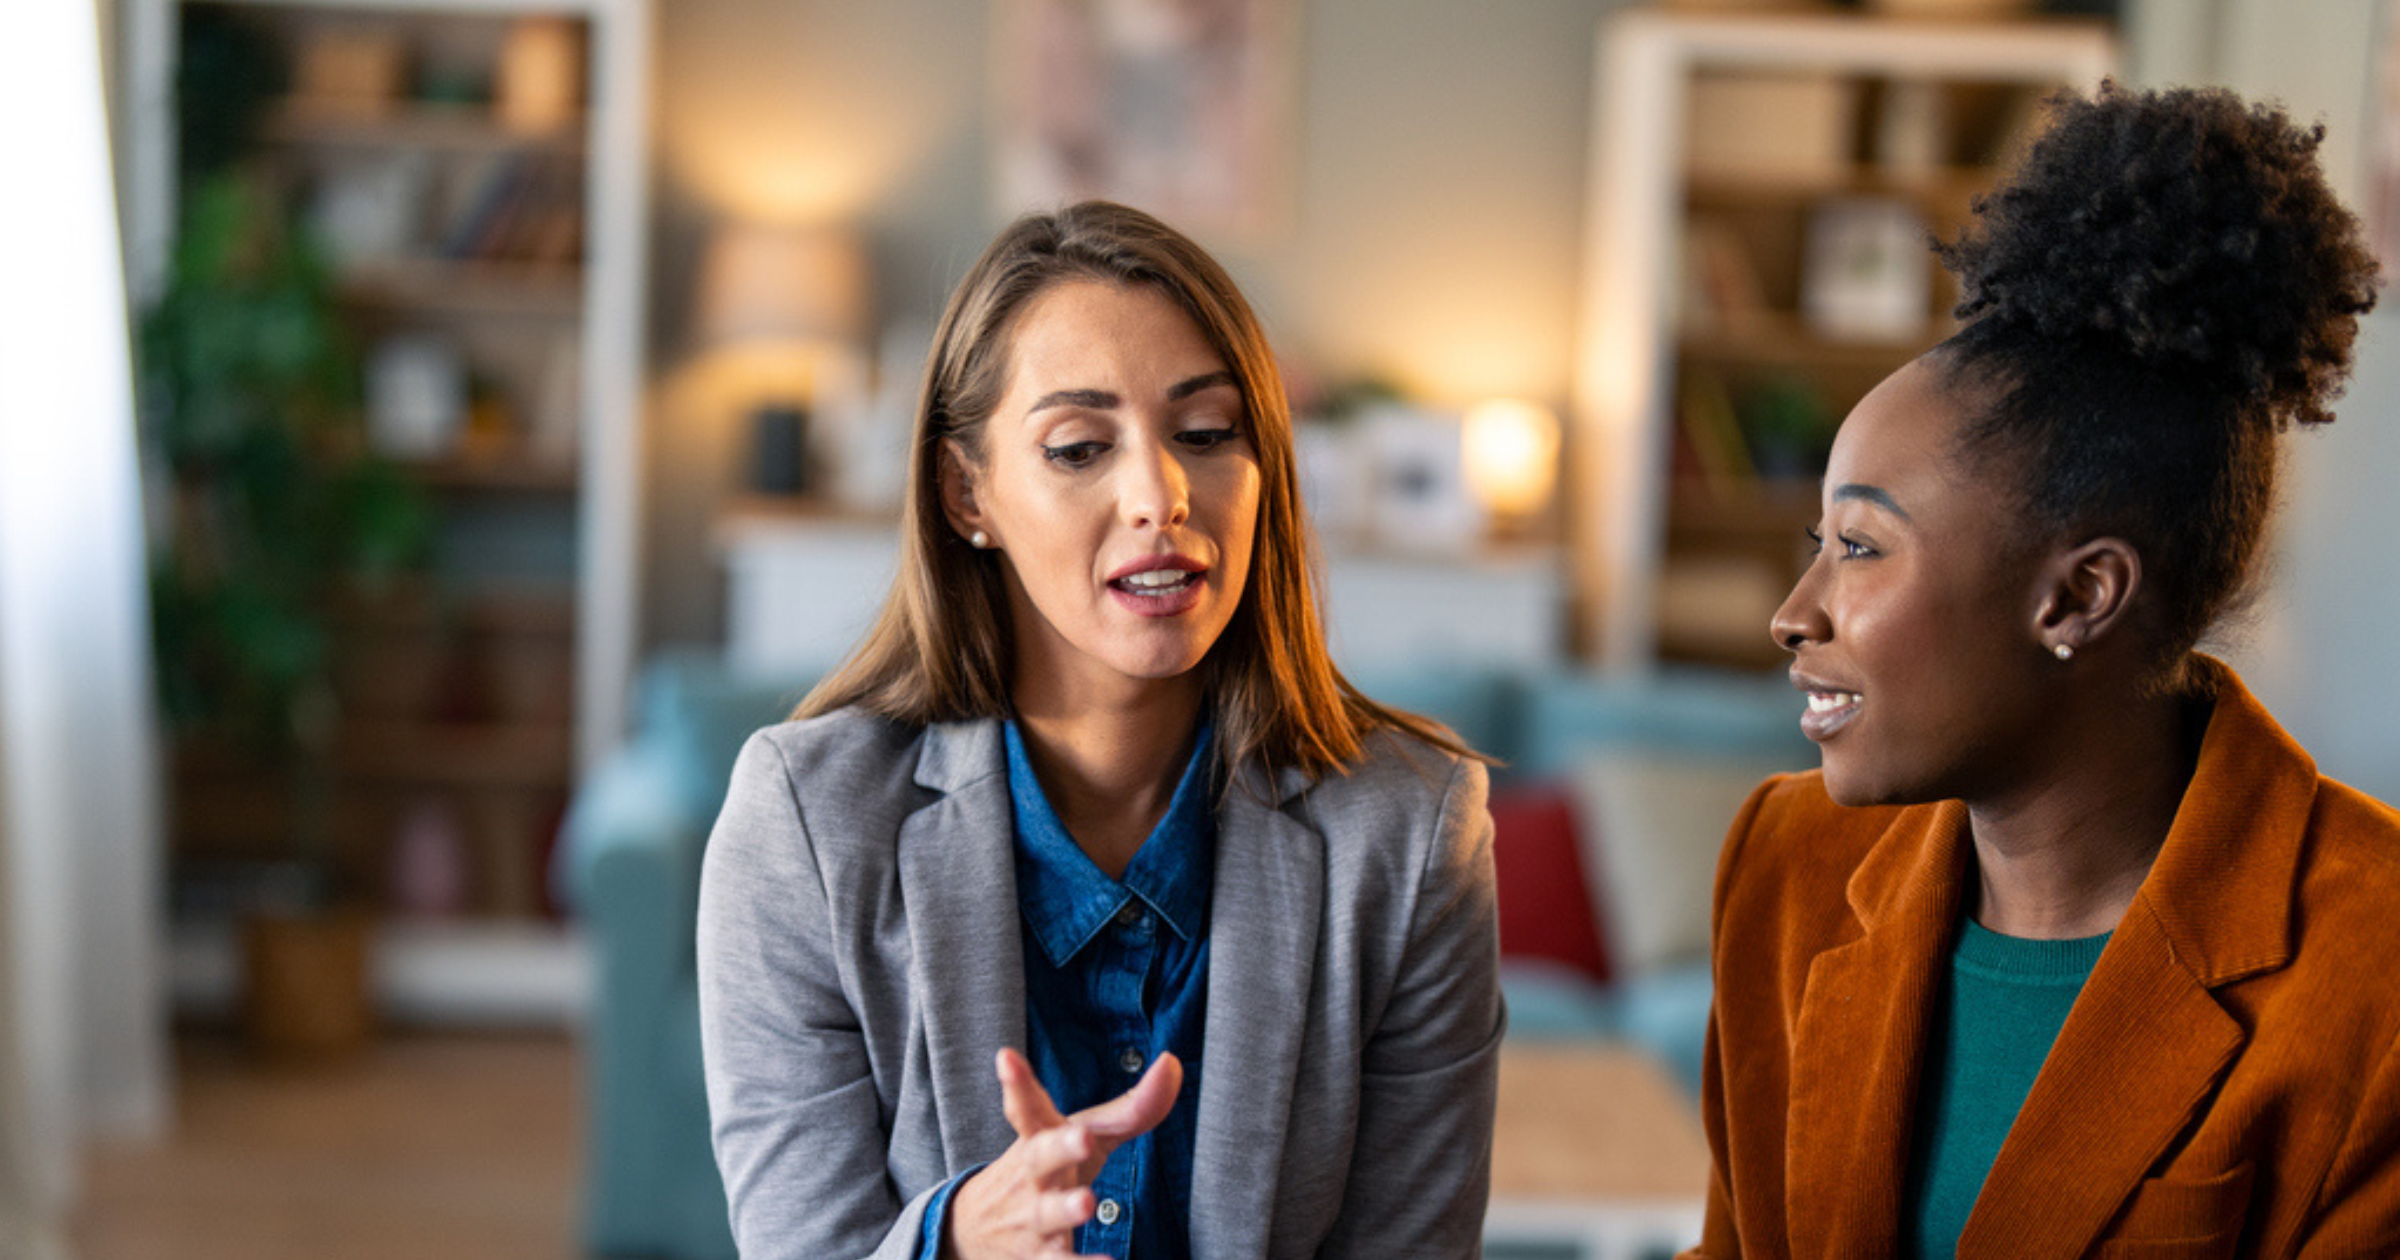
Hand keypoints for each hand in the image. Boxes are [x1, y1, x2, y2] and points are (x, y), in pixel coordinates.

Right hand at [944, 1047, 1182, 1259]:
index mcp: (1038, 1137)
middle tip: (1082, 1136)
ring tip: (1086, 1202)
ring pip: (1047, 1214)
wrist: (971, 1231)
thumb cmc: (1046, 1169)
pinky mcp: (1039, 1256)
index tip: (1006, 1058)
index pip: (1026, 1107)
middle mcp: (1031, 1175)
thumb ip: (1129, 1108)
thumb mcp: (1077, 1135)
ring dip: (1065, 1208)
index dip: (1017, 1083)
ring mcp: (1031, 1217)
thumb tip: (1173, 1064)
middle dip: (1060, 1145)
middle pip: (1040, 1156)